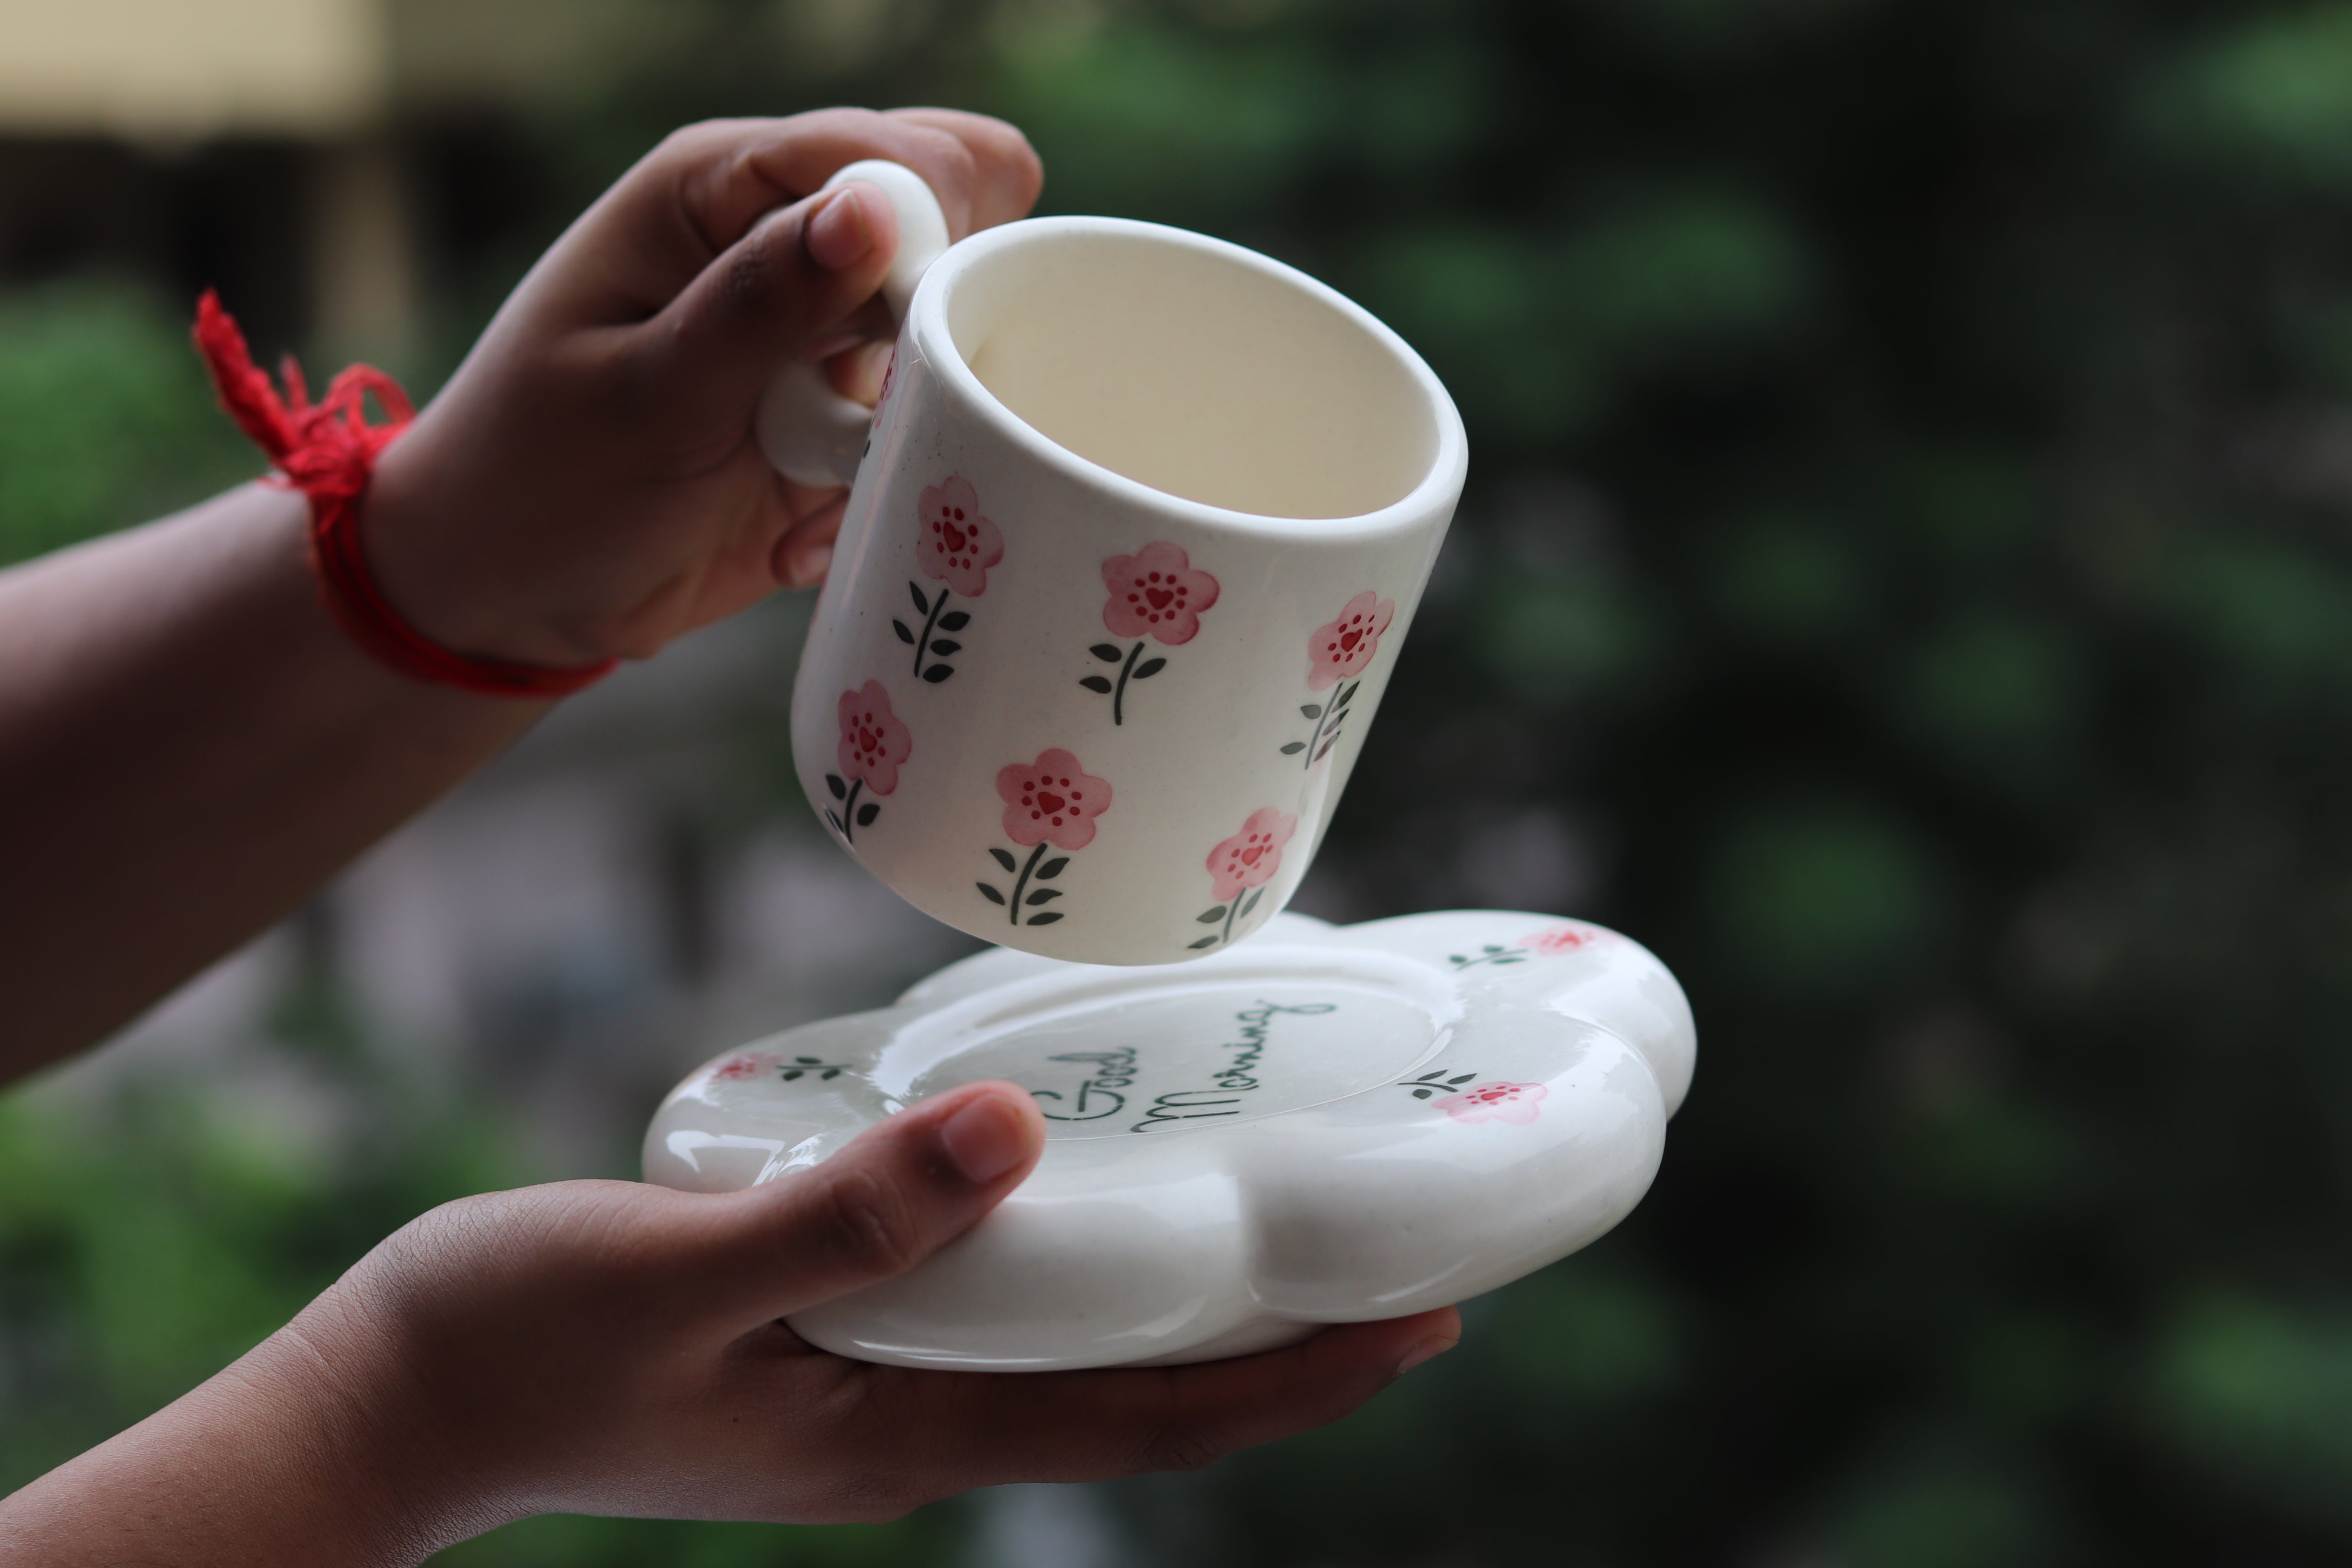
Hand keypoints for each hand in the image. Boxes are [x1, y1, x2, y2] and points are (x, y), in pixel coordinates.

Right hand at [284, 1082, 1453, 1549]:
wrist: (394, 1398)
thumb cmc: (516, 1342)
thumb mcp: (681, 1275)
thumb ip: (848, 1218)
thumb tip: (1011, 1133)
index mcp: (903, 1434)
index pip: (1148, 1421)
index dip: (1294, 1380)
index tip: (1423, 1323)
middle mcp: (910, 1428)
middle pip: (1138, 1396)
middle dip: (1279, 1345)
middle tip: (1406, 1258)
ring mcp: (867, 1395)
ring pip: (1074, 1354)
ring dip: (1186, 1303)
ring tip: (1285, 1222)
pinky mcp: (821, 1348)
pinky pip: (994, 1312)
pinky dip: (1077, 1266)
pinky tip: (1090, 1194)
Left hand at [363, 108, 1042, 668]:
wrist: (508, 599)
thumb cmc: (542, 483)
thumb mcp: (650, 397)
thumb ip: (763, 302)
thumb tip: (874, 209)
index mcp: (713, 193)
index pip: (883, 154)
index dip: (929, 230)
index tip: (908, 331)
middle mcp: (775, 247)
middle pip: (947, 229)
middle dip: (934, 327)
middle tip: (862, 406)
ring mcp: (812, 339)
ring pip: (946, 346)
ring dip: (903, 427)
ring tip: (810, 479)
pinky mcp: (831, 424)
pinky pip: (914, 441)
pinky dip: (872, 495)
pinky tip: (792, 536)